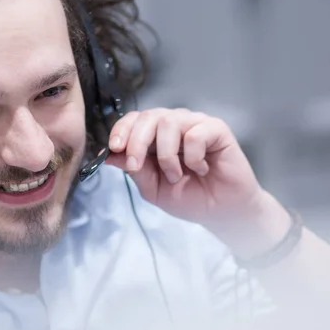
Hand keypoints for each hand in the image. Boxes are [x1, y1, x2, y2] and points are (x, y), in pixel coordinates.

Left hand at [105, 108, 278, 229]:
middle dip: (136, 142)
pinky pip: (195, 133)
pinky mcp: (216, 129)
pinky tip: (201, 168)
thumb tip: (108, 155)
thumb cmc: (189, 197)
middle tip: (135, 165)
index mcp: (155, 136)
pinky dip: (193, 156)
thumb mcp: (152, 188)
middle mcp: (174, 124)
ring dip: (166, 155)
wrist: (221, 212)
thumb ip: (133, 169)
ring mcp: (195, 124)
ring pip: (168, 122)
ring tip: (176, 176)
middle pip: (148, 116)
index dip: (121, 130)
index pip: (133, 120)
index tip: (113, 148)